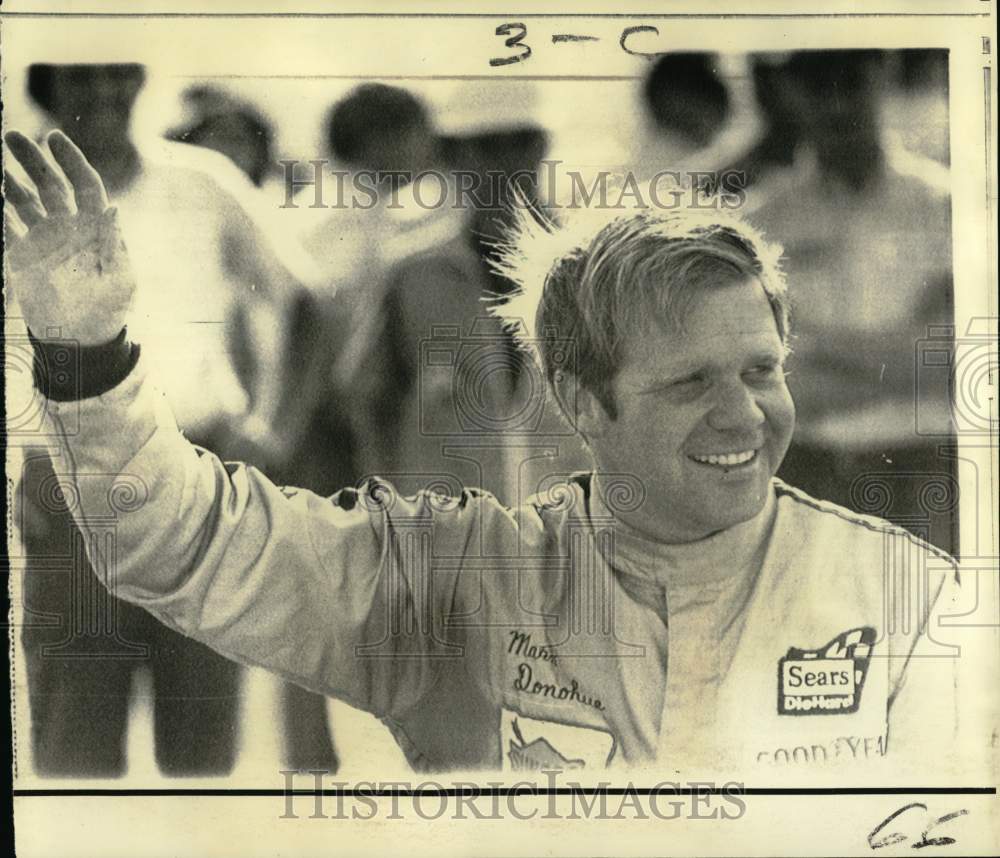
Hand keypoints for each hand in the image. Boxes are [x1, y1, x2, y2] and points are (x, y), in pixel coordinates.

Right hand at [4, 130, 134, 345]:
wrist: (80, 342)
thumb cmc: (108, 313)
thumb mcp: (117, 281)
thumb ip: (112, 245)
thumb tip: (114, 208)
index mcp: (95, 229)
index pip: (85, 185)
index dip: (72, 161)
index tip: (55, 138)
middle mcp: (69, 228)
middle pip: (50, 185)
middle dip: (32, 160)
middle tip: (11, 136)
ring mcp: (44, 241)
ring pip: (25, 201)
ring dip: (8, 181)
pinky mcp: (23, 257)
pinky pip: (5, 228)